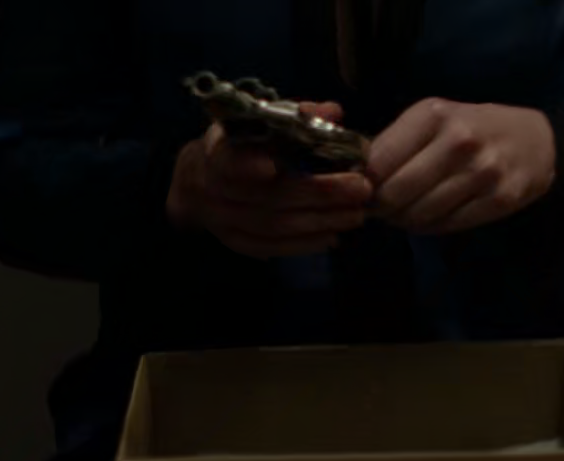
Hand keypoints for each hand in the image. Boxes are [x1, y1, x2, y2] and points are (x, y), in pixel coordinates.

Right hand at [166, 102, 372, 258]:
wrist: (202, 179)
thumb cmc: (243, 143)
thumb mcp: (261, 121)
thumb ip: (296, 115)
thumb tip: (332, 111)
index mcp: (217, 149)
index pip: (226, 158)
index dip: (245, 165)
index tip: (271, 167)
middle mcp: (212, 186)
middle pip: (266, 196)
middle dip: (319, 193)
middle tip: (360, 189)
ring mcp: (221, 218)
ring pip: (273, 226)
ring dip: (319, 222)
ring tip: (355, 214)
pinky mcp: (234, 241)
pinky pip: (270, 246)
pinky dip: (303, 244)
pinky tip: (332, 236)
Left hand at [366, 98, 555, 234]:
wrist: (535, 140)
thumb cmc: (472, 128)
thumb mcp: (433, 119)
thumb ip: (395, 142)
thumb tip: (352, 175)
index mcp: (433, 115)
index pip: (378, 162)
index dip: (363, 183)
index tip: (363, 190)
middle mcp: (458, 141)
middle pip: (396, 193)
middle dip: (381, 207)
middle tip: (381, 208)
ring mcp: (482, 172)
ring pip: (420, 214)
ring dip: (404, 220)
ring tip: (404, 213)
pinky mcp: (500, 199)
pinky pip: (447, 225)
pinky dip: (430, 227)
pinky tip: (430, 218)